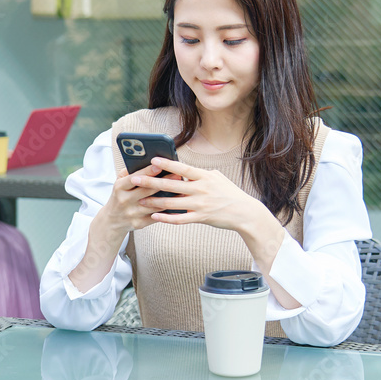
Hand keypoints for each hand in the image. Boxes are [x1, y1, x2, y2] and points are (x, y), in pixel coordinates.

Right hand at [95, 164, 179, 236]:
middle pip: (147, 191)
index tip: (160, 165)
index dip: (148, 171)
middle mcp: (124, 200)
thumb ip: (130, 171)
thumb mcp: (119, 182)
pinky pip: (156, 217)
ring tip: (182, 190)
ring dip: (169, 198)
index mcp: (119, 187)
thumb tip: (146, 160)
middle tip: (177, 175)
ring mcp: (132, 213)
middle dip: (163, 182)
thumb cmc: (120, 196)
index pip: (135, 178)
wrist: (112, 220)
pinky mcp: (139, 223)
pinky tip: (177, 205)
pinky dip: (167, 211)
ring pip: (154, 205)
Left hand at [130, 157, 270, 232]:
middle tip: (136, 179)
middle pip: (172, 184)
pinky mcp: (201, 218)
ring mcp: (200, 205)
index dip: (167, 163)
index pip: (182, 167)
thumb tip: (184, 169)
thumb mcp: (217, 178)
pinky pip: (179, 219)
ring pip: (172, 203)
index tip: (152, 160)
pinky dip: (166, 218)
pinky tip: (154, 217)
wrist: (244, 212)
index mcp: (204, 177)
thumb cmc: (229, 193)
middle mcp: (201, 189)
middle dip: (151, 182)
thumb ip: (200, 174)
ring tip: (140, 200)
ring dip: (154, 201)